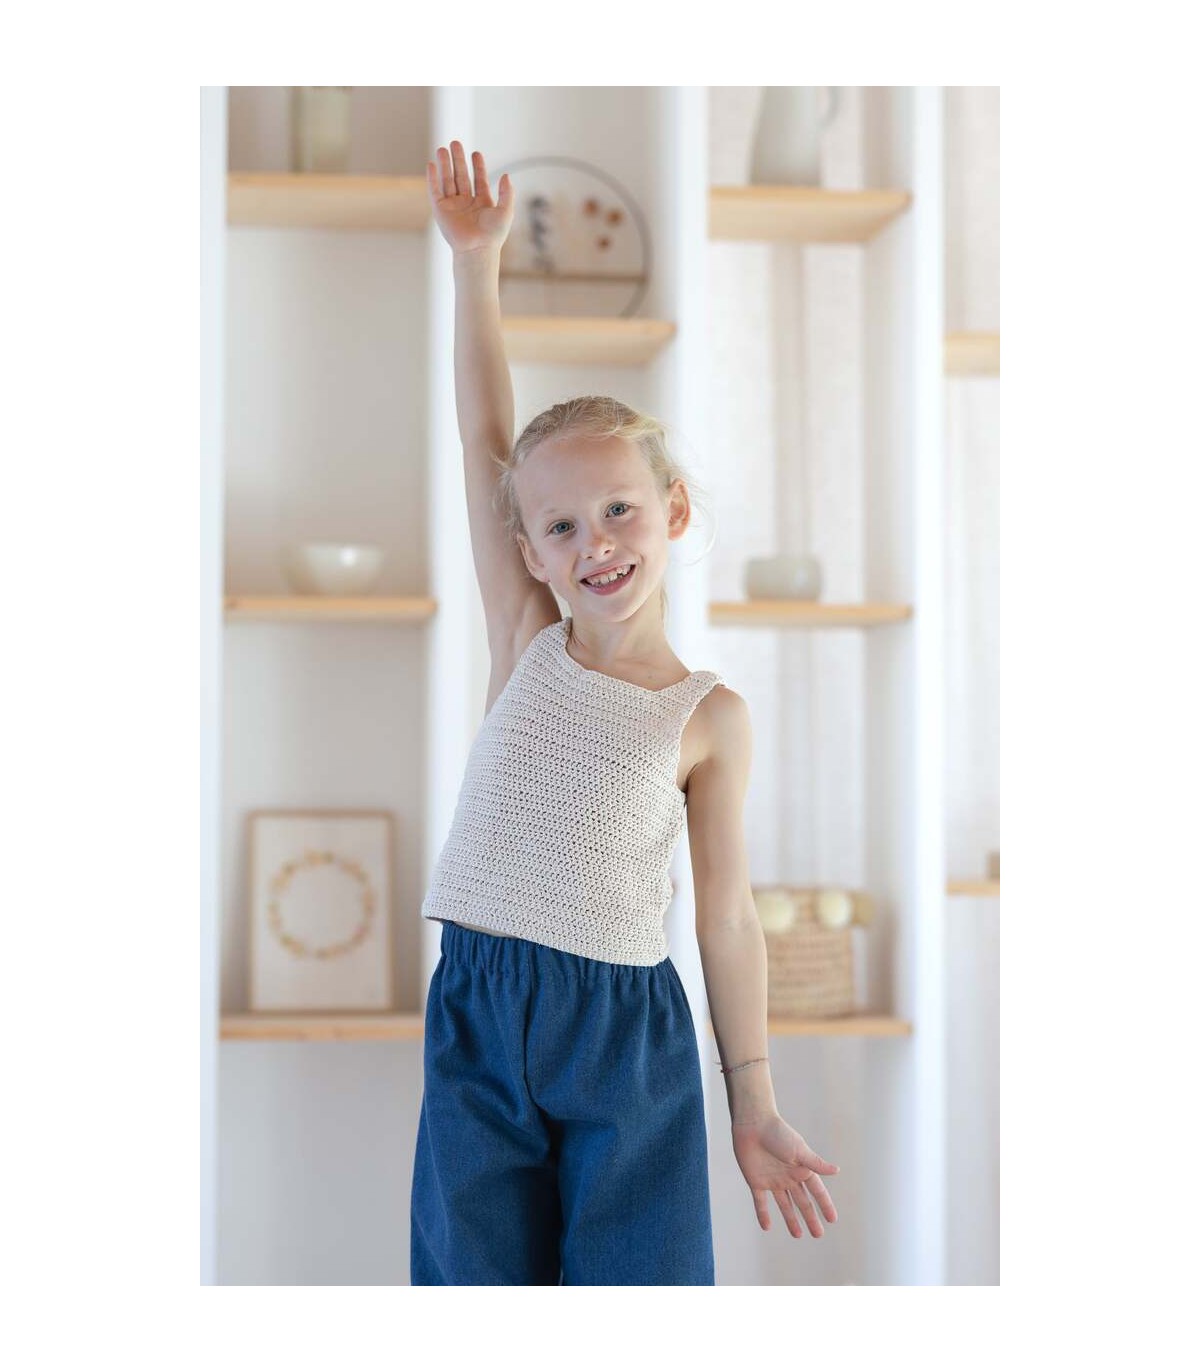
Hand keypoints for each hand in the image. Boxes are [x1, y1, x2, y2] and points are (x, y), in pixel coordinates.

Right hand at [426, 141, 514, 255]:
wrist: (477, 249)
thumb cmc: (493, 235)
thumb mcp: (506, 211)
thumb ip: (507, 193)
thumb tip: (506, 175)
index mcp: (481, 203)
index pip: (478, 180)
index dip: (477, 166)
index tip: (476, 153)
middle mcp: (466, 203)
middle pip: (461, 176)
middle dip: (458, 160)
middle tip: (455, 143)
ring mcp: (452, 206)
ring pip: (447, 181)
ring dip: (445, 165)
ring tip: (442, 148)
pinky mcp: (440, 211)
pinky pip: (435, 191)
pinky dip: (432, 178)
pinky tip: (432, 165)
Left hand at [730, 1113, 839, 1237]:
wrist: (753, 1124)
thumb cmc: (778, 1133)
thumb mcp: (799, 1150)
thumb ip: (816, 1163)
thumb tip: (837, 1170)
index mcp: (801, 1168)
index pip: (817, 1191)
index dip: (825, 1204)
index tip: (833, 1219)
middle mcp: (788, 1176)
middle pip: (802, 1201)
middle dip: (810, 1217)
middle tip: (818, 1235)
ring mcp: (772, 1180)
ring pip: (784, 1205)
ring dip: (791, 1219)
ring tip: (798, 1235)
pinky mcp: (756, 1181)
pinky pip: (760, 1202)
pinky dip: (763, 1214)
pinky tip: (766, 1227)